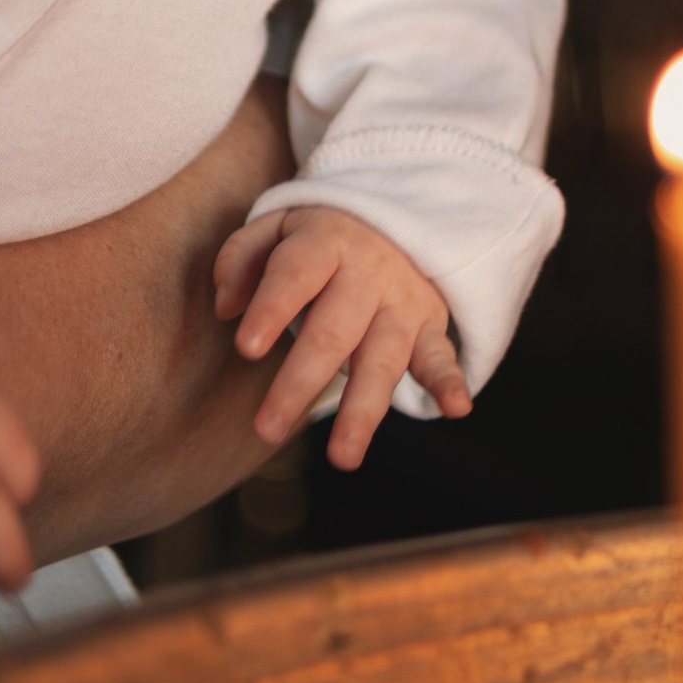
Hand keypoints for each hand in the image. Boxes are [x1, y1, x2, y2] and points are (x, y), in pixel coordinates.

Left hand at [212, 206, 469, 469]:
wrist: (400, 224)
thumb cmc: (321, 239)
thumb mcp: (278, 226)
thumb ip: (241, 258)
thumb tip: (226, 307)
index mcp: (327, 243)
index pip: (296, 274)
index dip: (272, 308)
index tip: (246, 348)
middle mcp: (369, 274)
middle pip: (334, 330)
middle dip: (301, 381)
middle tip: (267, 429)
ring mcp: (402, 304)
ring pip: (383, 358)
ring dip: (364, 409)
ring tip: (343, 458)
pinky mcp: (428, 327)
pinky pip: (441, 356)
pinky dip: (450, 381)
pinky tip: (456, 409)